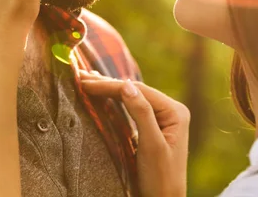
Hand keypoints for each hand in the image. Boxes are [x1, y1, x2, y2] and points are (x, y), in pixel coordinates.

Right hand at [80, 71, 189, 196]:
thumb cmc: (161, 179)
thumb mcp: (151, 146)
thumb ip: (141, 114)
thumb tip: (126, 85)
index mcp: (176, 111)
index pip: (138, 91)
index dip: (111, 86)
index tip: (86, 83)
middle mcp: (171, 111)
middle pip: (135, 92)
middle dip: (107, 85)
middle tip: (81, 77)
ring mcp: (163, 118)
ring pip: (132, 98)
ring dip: (110, 90)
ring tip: (88, 80)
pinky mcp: (153, 127)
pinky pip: (132, 109)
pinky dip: (115, 100)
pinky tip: (104, 93)